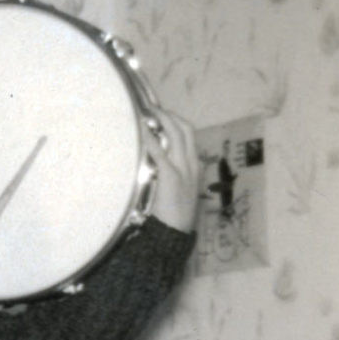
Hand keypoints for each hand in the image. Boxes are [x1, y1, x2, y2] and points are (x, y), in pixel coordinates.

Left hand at [146, 107, 201, 232]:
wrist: (176, 231)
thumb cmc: (174, 213)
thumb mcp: (178, 189)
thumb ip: (172, 173)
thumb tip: (158, 161)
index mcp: (195, 166)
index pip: (189, 136)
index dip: (176, 122)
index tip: (163, 116)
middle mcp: (193, 164)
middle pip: (186, 130)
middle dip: (170, 116)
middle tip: (153, 108)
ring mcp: (184, 169)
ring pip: (176, 135)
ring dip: (162, 120)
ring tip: (148, 112)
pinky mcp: (171, 176)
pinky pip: (160, 152)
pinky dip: (151, 139)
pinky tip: (143, 131)